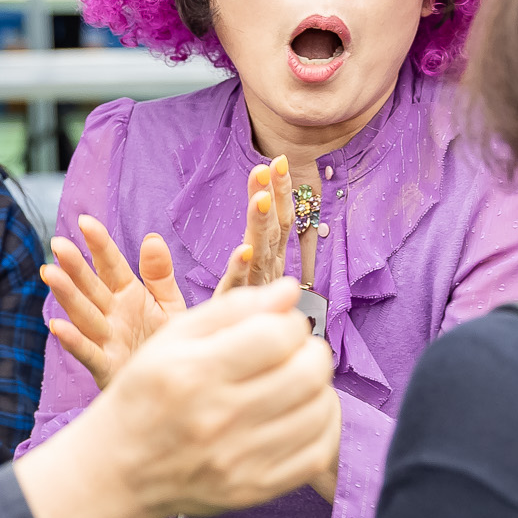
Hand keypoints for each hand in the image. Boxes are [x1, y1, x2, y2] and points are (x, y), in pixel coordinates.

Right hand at [42, 216, 187, 390]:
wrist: (175, 386)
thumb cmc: (165, 344)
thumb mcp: (169, 305)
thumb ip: (159, 275)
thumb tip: (152, 238)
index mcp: (127, 295)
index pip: (111, 265)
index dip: (99, 244)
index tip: (86, 222)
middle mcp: (111, 314)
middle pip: (90, 286)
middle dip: (75, 265)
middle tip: (58, 243)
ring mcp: (106, 339)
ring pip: (83, 314)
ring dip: (67, 296)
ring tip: (50, 274)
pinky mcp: (106, 367)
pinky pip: (88, 352)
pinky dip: (73, 341)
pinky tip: (57, 327)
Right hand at [97, 279, 339, 517]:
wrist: (119, 469)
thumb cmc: (146, 395)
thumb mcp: (172, 338)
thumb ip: (232, 308)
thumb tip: (288, 289)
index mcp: (195, 372)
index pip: (278, 335)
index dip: (290, 322)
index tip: (280, 327)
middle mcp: (218, 418)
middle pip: (308, 373)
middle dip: (312, 351)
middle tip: (295, 352)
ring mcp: (239, 460)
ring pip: (320, 411)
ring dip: (319, 387)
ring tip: (295, 382)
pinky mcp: (255, 489)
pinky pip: (319, 453)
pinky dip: (321, 425)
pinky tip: (301, 413)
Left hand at [220, 158, 294, 291]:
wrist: (236, 355)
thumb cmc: (246, 301)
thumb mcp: (254, 267)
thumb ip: (259, 236)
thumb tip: (263, 195)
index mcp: (273, 256)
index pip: (282, 219)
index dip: (282, 191)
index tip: (279, 161)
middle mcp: (269, 268)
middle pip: (274, 230)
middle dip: (273, 198)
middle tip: (265, 168)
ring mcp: (255, 286)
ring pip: (261, 253)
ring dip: (261, 224)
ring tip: (259, 199)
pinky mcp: (235, 303)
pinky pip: (238, 285)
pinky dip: (241, 267)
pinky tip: (242, 250)